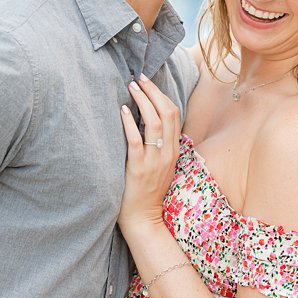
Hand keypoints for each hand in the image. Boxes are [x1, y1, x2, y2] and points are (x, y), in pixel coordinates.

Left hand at [119, 75, 180, 235]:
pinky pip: (136, 141)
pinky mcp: (139, 169)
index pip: (174, 115)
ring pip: (154, 124)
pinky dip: (130, 124)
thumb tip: (145, 119)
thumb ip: (158, 145)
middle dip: (153, 92)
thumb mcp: (160, 165)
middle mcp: (167, 153)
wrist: (144, 218)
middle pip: (167, 114)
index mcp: (174, 150)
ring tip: (131, 88)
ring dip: (142, 102)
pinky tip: (123, 111)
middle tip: (139, 79)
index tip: (148, 82)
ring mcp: (154, 161)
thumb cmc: (147, 190)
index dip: (162, 95)